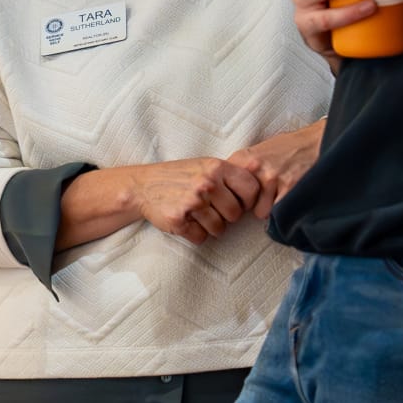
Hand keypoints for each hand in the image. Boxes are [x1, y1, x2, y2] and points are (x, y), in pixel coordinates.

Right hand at [122, 156, 265, 242]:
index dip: (248, 201)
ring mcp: (192, 202)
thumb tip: (260, 194)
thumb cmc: (180, 176)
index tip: (238, 203)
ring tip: (198, 215)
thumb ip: (230, 176)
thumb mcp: (207, 165)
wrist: (143, 185)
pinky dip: (195, 234)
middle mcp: (207, 183)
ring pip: (219, 229)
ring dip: (211, 227)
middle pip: (236, 214)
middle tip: (212, 210)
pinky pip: (201, 238)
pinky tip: (187, 222)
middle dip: (226, 217)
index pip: (252, 189)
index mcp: (217, 167)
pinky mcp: (179, 220)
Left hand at [225, 120, 323, 206]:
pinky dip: (284, 210)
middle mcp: (254, 168)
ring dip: (269, 209)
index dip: (232, 198)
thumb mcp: (257, 152)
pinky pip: (278, 213)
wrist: (314, 141)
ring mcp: (271, 178)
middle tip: (263, 198)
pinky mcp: (288, 187)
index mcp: (242, 158)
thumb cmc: (286, 148)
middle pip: (241, 204)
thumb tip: (226, 190)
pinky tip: (289, 197)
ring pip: (260, 212)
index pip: (224, 189)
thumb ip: (241, 169)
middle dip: (251, 206)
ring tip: (278, 195)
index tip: (239, 199)